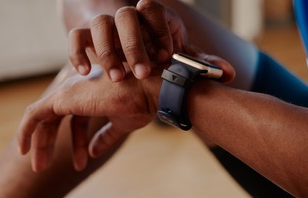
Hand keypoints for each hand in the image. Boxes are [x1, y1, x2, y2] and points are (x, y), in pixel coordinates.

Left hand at [17, 65, 162, 171]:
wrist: (148, 90)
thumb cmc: (141, 103)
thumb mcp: (121, 125)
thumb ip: (105, 137)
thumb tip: (94, 153)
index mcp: (90, 94)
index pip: (76, 120)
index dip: (78, 142)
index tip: (82, 163)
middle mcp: (76, 89)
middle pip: (55, 119)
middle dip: (49, 143)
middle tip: (45, 167)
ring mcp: (69, 92)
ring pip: (43, 119)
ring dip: (39, 143)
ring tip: (39, 167)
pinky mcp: (63, 98)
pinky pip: (34, 116)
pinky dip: (26, 132)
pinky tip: (25, 150)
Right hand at [68, 0, 235, 82]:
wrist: (129, 40)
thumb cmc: (158, 49)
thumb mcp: (178, 55)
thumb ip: (198, 64)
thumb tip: (230, 74)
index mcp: (153, 16)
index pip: (151, 8)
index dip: (157, 29)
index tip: (164, 56)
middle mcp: (129, 17)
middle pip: (125, 16)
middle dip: (133, 44)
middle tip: (140, 72)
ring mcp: (106, 25)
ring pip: (100, 25)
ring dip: (107, 52)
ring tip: (117, 78)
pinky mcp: (87, 36)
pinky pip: (77, 36)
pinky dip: (79, 52)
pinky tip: (86, 73)